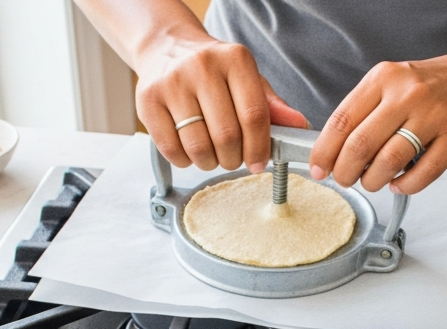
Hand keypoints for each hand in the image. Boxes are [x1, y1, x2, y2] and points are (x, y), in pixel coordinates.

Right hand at [134, 35, 307, 172]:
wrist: (167, 48)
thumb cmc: (212, 70)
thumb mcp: (247, 79)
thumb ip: (271, 106)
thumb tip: (298, 127)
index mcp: (235, 60)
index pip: (254, 116)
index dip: (259, 148)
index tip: (259, 163)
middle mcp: (202, 67)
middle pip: (226, 136)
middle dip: (234, 159)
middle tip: (233, 159)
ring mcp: (172, 83)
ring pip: (198, 146)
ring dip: (209, 162)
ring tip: (212, 155)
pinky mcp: (148, 100)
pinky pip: (171, 149)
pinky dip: (185, 160)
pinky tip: (190, 150)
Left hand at [308, 53, 446, 194]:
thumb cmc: (433, 85)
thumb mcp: (392, 83)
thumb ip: (365, 111)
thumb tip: (333, 150)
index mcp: (383, 79)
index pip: (342, 120)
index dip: (324, 151)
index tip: (319, 168)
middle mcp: (407, 94)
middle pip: (361, 144)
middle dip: (345, 172)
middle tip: (344, 179)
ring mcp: (433, 116)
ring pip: (388, 162)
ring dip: (372, 181)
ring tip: (371, 182)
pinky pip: (422, 174)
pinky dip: (404, 185)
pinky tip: (398, 182)